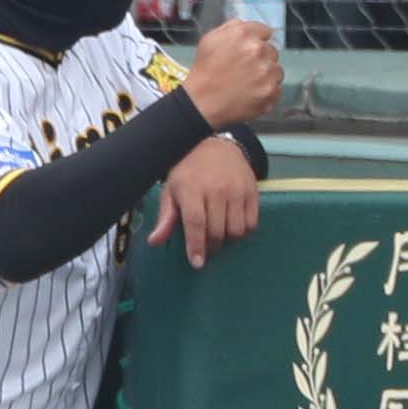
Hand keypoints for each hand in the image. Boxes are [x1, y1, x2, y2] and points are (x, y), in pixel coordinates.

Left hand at [148, 134, 261, 267]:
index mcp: (192, 189)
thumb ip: (166, 217)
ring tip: (220, 233)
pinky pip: (252, 222)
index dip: (196, 246)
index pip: (196, 224)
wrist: (216, 145)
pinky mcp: (252, 191)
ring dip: (228, 239)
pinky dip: (244, 230)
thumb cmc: (189, 170)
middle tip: (206, 246)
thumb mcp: (172, 190)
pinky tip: (234, 225)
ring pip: (236, 230)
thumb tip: (155, 241)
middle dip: (211, 246)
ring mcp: (237, 190)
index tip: (197, 263)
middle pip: (217, 231)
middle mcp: (217, 190)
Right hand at [179, 19, 281, 128]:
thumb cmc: (205, 71)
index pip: (265, 31)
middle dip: (261, 58)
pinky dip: (266, 92)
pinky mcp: (271, 93)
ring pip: (276, 70)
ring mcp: (267, 73)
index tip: (250, 50)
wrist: (201, 102)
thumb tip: (250, 27)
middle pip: (272, 51)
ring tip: (248, 83)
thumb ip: (233, 27)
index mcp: (244, 34)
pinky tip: (251, 94)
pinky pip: (276, 89)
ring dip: (267, 75)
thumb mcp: (211, 39)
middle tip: (245, 69)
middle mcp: (259, 50)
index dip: (256, 40)